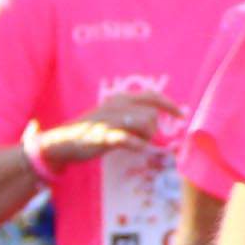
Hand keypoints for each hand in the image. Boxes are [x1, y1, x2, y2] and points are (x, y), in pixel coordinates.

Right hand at [31, 88, 178, 166]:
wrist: (62, 142)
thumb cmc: (92, 131)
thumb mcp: (113, 116)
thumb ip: (133, 115)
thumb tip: (155, 121)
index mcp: (120, 99)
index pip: (153, 96)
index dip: (170, 106)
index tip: (182, 116)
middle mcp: (117, 105)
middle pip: (152, 114)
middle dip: (153, 129)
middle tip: (141, 138)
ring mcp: (110, 119)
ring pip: (146, 124)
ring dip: (145, 138)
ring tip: (132, 143)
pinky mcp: (104, 135)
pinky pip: (129, 139)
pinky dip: (136, 145)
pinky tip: (133, 147)